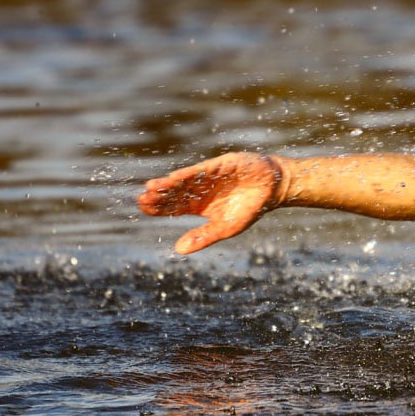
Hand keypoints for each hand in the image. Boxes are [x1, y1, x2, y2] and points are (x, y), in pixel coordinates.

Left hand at [137, 152, 284, 253]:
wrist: (272, 188)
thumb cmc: (249, 209)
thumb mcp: (226, 228)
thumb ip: (203, 237)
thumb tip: (178, 249)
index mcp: (198, 205)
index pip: (172, 207)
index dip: (158, 207)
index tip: (143, 208)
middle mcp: (199, 190)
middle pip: (173, 193)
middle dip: (158, 196)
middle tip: (141, 199)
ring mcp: (208, 177)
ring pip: (183, 181)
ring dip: (168, 184)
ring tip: (151, 188)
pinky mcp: (220, 165)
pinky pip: (202, 170)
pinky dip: (189, 175)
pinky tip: (174, 178)